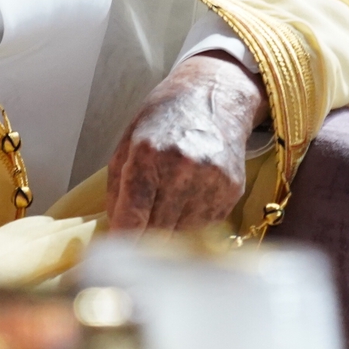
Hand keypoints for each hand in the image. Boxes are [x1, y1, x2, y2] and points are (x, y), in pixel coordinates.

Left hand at [106, 51, 268, 234]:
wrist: (214, 96)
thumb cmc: (164, 118)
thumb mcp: (128, 142)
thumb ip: (118, 187)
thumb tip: (115, 229)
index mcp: (147, 154)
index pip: (132, 215)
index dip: (122, 239)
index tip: (116, 252)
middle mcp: (181, 168)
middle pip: (157, 231)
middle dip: (142, 243)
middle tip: (134, 247)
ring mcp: (211, 181)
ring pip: (183, 235)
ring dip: (168, 237)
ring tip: (160, 224)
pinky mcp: (232, 190)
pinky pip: (207, 227)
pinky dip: (191, 227)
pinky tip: (183, 212)